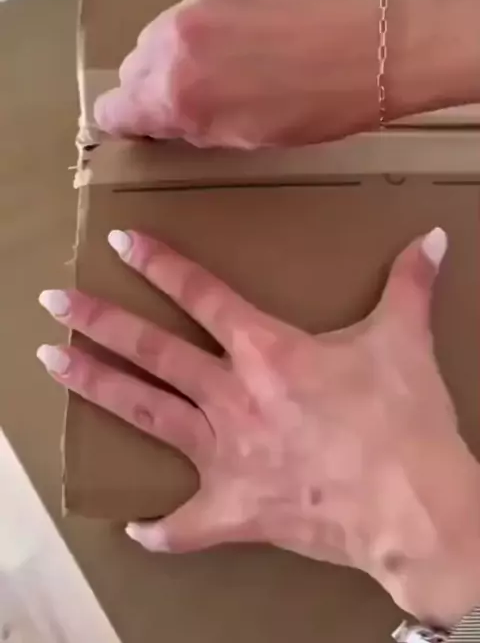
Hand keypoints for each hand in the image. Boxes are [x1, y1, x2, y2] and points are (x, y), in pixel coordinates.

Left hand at [37, 227, 479, 625]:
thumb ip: (410, 284)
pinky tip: (138, 529)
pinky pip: (188, 525)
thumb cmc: (403, 422)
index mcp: (266, 351)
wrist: (412, 509)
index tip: (120, 242)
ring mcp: (227, 454)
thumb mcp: (405, 341)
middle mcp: (233, 396)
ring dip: (99, 387)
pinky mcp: (235, 509)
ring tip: (55, 364)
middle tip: (55, 303)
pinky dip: (164, 531)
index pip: (201, 294)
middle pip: (152, 351)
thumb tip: (432, 238)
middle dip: (99, 322)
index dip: (159, 263)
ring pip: (148, 413)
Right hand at [93, 0, 479, 148]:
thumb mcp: (250, 138)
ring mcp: (194, 5)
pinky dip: (206, 28)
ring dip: (179, 54)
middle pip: (132, 69)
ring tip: (230, 65)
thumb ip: (196, 126)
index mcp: (177, 97)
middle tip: (200, 98)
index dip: (130, 122)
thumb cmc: (323, 106)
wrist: (377, 42)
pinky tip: (249, 37)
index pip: (113, 110)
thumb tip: (169, 118)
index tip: (151, 126)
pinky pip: (190, 12)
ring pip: (159, 37)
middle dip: (155, 88)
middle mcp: (172, 46)